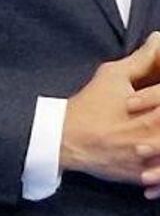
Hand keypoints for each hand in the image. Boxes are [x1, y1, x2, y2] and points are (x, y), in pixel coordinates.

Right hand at [65, 33, 159, 187]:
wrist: (65, 140)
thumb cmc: (89, 107)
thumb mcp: (112, 77)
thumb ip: (142, 59)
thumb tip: (158, 39)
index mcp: (155, 113)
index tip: (151, 103)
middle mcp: (155, 136)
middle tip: (156, 115)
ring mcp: (151, 159)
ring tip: (153, 137)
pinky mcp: (144, 175)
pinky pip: (159, 176)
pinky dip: (157, 171)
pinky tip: (152, 158)